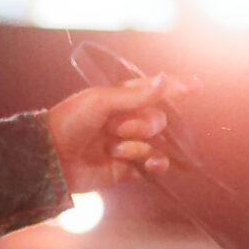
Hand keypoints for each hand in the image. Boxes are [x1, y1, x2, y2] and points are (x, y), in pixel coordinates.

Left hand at [47, 73, 197, 194]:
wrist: (51, 157)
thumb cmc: (70, 122)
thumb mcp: (101, 102)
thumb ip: (136, 95)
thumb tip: (165, 79)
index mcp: (120, 99)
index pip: (154, 89)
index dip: (176, 87)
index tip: (197, 86)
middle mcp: (127, 120)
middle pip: (158, 120)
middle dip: (140, 124)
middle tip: (113, 129)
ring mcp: (128, 144)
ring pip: (156, 142)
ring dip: (137, 146)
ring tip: (113, 149)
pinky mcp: (127, 168)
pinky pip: (154, 164)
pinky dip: (155, 163)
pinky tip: (150, 163)